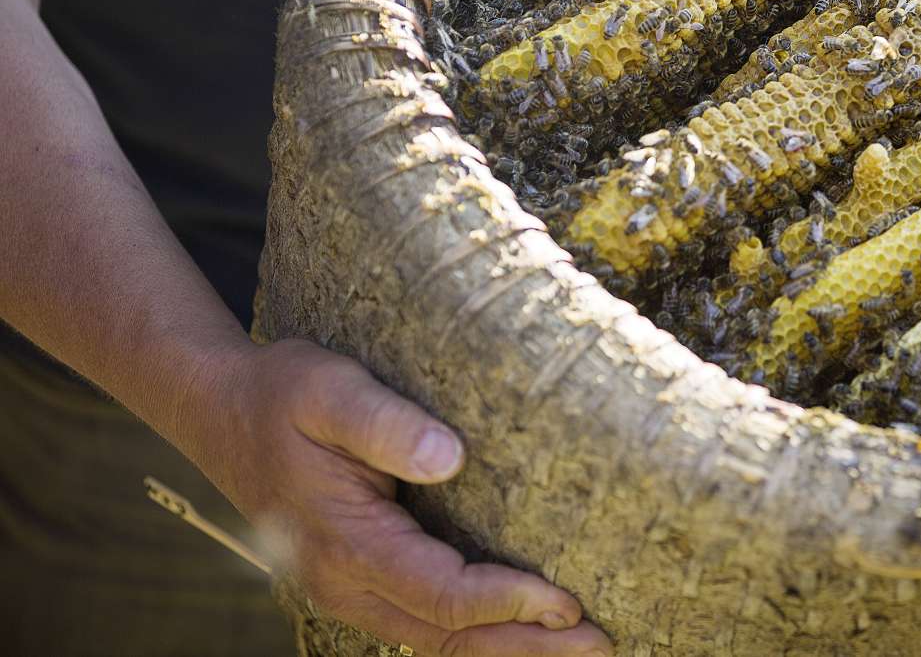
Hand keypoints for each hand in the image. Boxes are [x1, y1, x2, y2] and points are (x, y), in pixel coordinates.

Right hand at [194, 338, 611, 656]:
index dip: (508, 603)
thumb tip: (452, 457)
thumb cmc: (281, 393)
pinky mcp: (360, 578)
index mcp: (347, 542)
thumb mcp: (328, 389)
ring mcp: (350, 587)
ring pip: (437, 641)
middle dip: (526, 646)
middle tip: (601, 643)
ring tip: (579, 648)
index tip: (567, 600)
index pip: (443, 595)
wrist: (220, 409)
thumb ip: (386, 423)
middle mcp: (346, 582)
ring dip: (508, 649)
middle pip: (449, 637)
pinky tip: (522, 630)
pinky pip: (424, 622)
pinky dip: (478, 634)